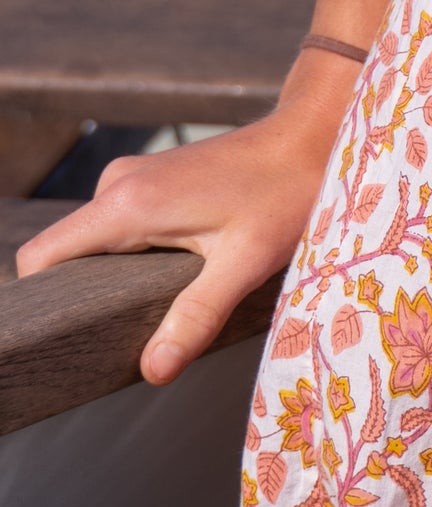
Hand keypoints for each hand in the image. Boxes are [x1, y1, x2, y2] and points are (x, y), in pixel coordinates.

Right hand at [14, 51, 358, 384]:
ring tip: (165, 301)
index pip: (41, 257)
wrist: (314, 135)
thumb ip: (196, 316)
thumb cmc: (287, 193)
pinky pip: (121, 226)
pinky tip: (179, 272)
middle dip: (87, 295)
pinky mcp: (153, 178)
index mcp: (126, 203)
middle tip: (133, 331)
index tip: (75, 337)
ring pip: (97, 242)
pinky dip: (137, 254)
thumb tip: (152, 370)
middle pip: (67, 255)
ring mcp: (134, 177)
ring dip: (119, 275)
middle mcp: (118, 184)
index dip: (46, 302)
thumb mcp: (245, 262)